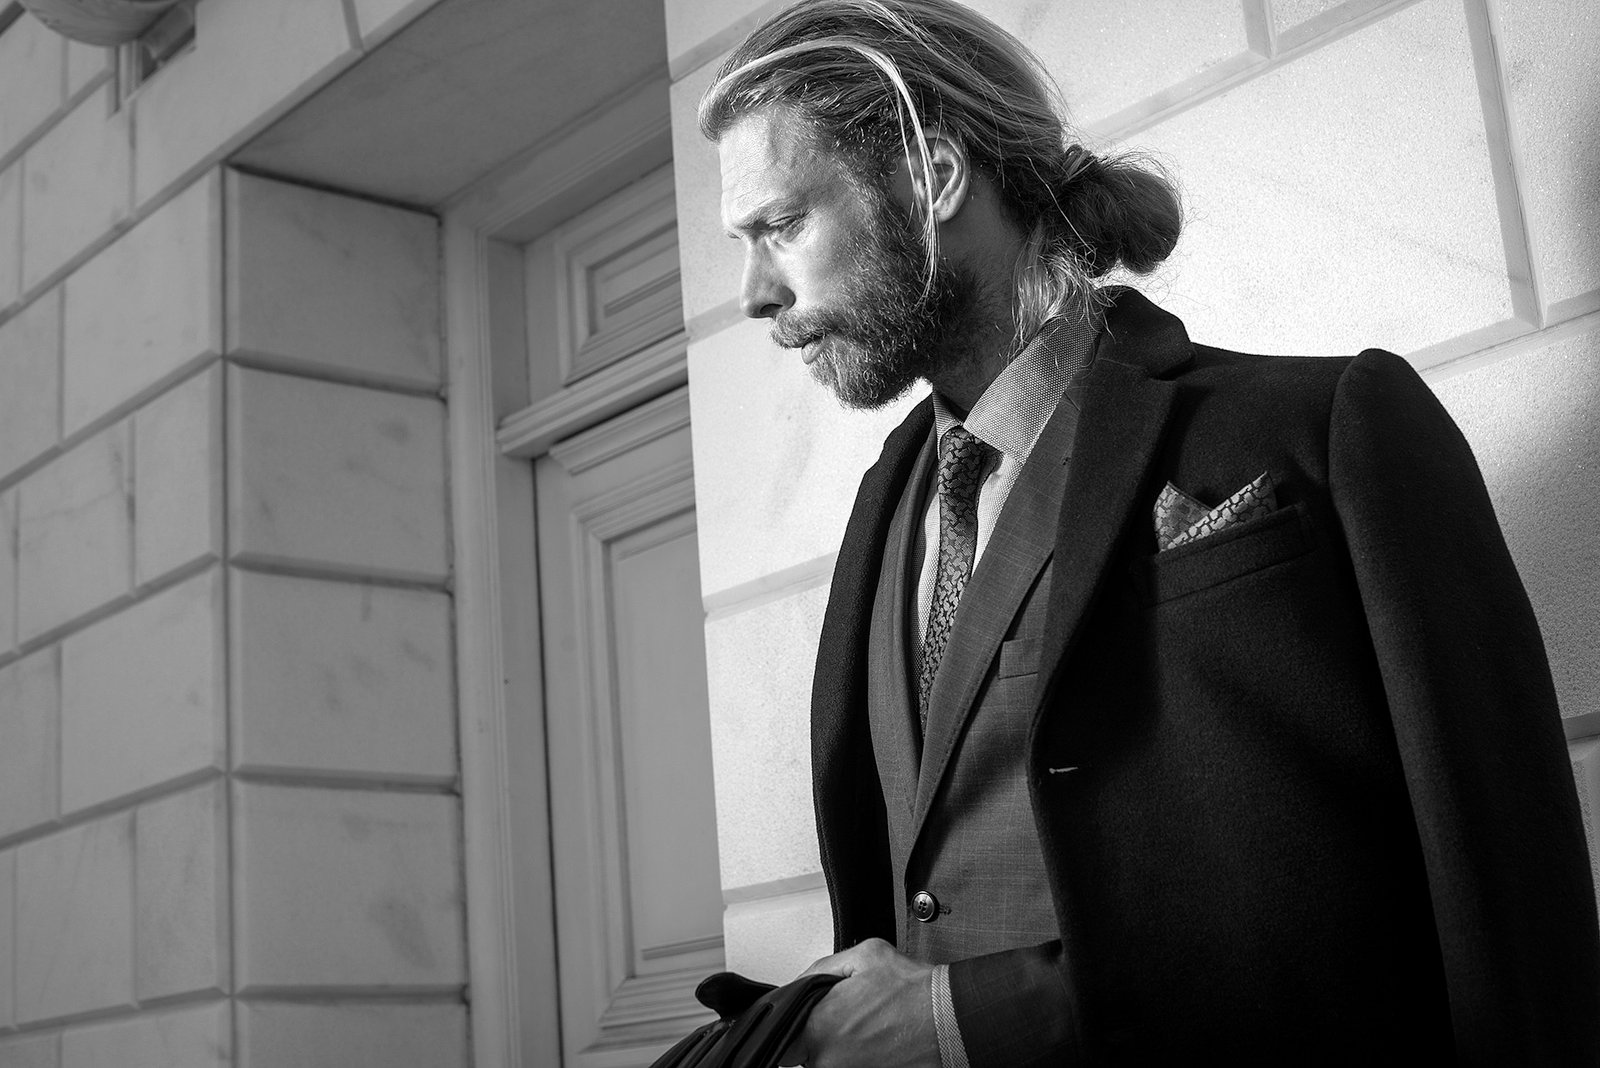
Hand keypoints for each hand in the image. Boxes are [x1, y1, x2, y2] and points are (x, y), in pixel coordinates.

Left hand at [779, 938, 938, 1067]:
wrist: (951, 1019)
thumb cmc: (913, 990)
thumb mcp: (863, 956)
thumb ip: (820, 969)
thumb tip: (800, 981)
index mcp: (820, 1027)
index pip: (783, 1038)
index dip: (795, 1024)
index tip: (808, 1017)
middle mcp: (829, 1061)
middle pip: (805, 1051)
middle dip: (820, 1031)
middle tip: (848, 1014)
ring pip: (828, 1061)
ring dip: (840, 1045)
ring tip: (867, 1025)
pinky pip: (851, 1066)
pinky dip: (859, 1055)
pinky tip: (878, 1039)